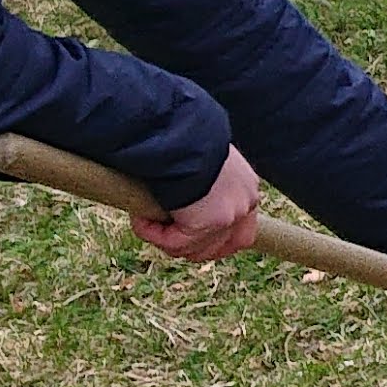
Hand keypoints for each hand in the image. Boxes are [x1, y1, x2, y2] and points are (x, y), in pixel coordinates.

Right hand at [129, 148, 261, 262]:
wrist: (181, 136)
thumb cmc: (186, 141)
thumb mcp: (205, 163)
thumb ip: (205, 185)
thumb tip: (185, 206)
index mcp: (248, 190)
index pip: (242, 232)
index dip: (214, 242)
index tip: (188, 239)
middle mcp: (245, 205)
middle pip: (222, 248)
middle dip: (191, 249)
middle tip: (162, 236)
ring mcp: (228, 217)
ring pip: (193, 250)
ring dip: (165, 239)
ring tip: (145, 220)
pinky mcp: (205, 225)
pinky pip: (174, 243)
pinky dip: (152, 234)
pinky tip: (139, 218)